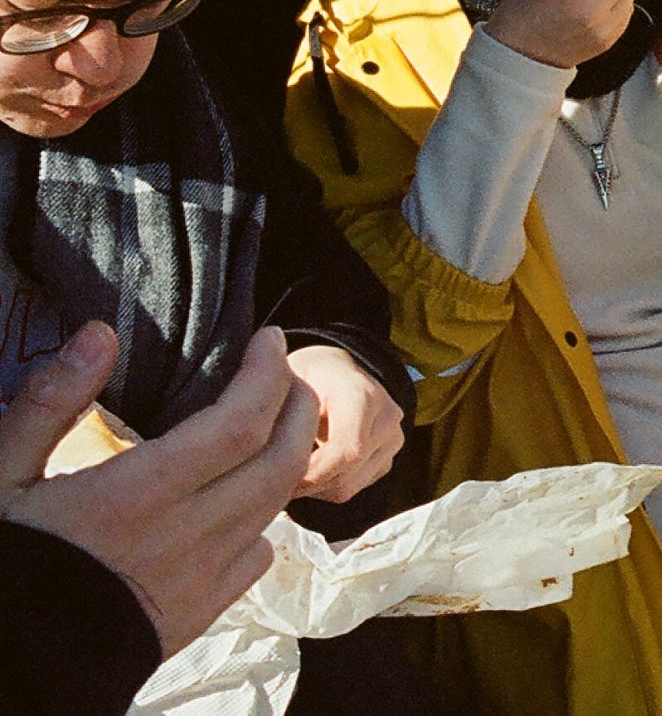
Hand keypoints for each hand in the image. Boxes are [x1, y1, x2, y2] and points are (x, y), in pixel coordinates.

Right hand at [0, 324, 318, 657]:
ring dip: (288, 452)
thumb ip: (49, 404)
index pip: (240, 423)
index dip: (268, 374)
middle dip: (297, 405)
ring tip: (276, 419)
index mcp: (138, 496)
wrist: (11, 662)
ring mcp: (200, 579)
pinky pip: (258, 555)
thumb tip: (98, 336)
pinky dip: (265, 515)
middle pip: (279, 459)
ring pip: (276, 504)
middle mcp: (186, 535)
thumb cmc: (6, 563)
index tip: (270, 340)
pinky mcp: (200, 612)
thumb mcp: (0, 477)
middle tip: (286, 371)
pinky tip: (247, 496)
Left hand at [284, 345, 402, 502]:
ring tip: (289, 466)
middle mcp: (386, 416)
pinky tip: (309, 466)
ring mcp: (392, 439)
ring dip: (312, 487)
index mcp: (361, 393)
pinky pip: (351, 490)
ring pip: (346, 488)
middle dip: (304, 483)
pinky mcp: (387, 459)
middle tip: (269, 476)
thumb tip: (262, 450)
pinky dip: (324, 487)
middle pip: (344, 475)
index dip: (311, 473)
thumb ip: (278, 414)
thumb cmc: (303, 376)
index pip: (347, 450)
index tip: (276, 477)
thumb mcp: (284, 383)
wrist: (332, 370)